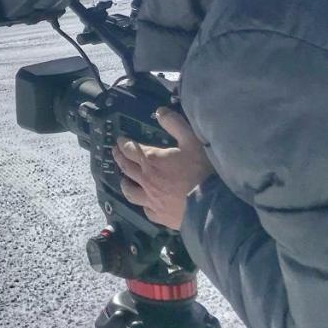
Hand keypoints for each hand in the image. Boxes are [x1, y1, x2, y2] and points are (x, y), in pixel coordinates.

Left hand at [113, 108, 215, 230]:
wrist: (212, 206)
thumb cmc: (202, 171)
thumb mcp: (192, 140)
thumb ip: (175, 124)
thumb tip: (159, 111)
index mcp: (151, 160)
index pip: (130, 149)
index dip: (123, 144)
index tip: (119, 141)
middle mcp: (146, 180)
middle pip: (126, 168)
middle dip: (119, 158)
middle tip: (116, 153)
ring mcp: (151, 200)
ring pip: (130, 191)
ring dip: (125, 183)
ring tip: (124, 179)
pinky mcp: (160, 216)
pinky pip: (145, 210)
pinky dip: (143, 204)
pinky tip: (145, 203)